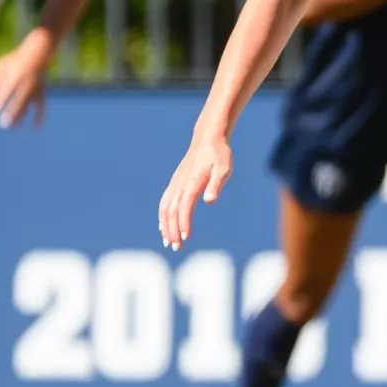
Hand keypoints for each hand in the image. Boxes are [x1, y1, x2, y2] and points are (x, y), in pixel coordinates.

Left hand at [0, 38, 50, 129]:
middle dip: (11, 113)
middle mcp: (26, 83)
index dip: (0, 100)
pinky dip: (39, 117)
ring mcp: (34, 88)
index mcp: (15, 75)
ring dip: (22, 116)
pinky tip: (36, 127)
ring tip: (14, 128)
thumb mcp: (2, 64)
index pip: (7, 90)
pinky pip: (41, 106)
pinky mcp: (41, 92)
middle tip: (3, 124)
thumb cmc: (16, 58)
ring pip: (28, 104)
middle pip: (19, 101)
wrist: (38, 52)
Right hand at [159, 127, 233, 249]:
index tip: (185, 237)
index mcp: (192, 182)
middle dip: (172, 230)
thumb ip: (216, 185)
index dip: (183, 222)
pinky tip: (163, 226)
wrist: (208, 139)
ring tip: (168, 241)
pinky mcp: (175, 182)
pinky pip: (164, 201)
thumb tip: (209, 201)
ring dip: (165, 225)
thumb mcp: (224, 168)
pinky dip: (162, 215)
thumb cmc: (219, 155)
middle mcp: (180, 184)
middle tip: (176, 247)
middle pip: (172, 210)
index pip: (184, 206)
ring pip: (165, 207)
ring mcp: (175, 183)